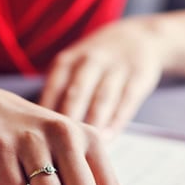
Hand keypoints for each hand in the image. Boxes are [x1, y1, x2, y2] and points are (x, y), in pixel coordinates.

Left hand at [40, 18, 164, 137]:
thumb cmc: (98, 62)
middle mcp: (91, 61)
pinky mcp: (139, 77)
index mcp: (69, 60)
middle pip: (77, 93)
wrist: (143, 37)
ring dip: (93, 125)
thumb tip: (41, 129)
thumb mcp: (74, 65)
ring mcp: (116, 68)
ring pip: (101, 99)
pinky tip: (108, 139)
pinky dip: (116, 122)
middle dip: (68, 120)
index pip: (54, 87)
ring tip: (85, 148)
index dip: (47, 112)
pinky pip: (125, 102)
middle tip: (60, 146)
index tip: (42, 136)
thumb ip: (59, 92)